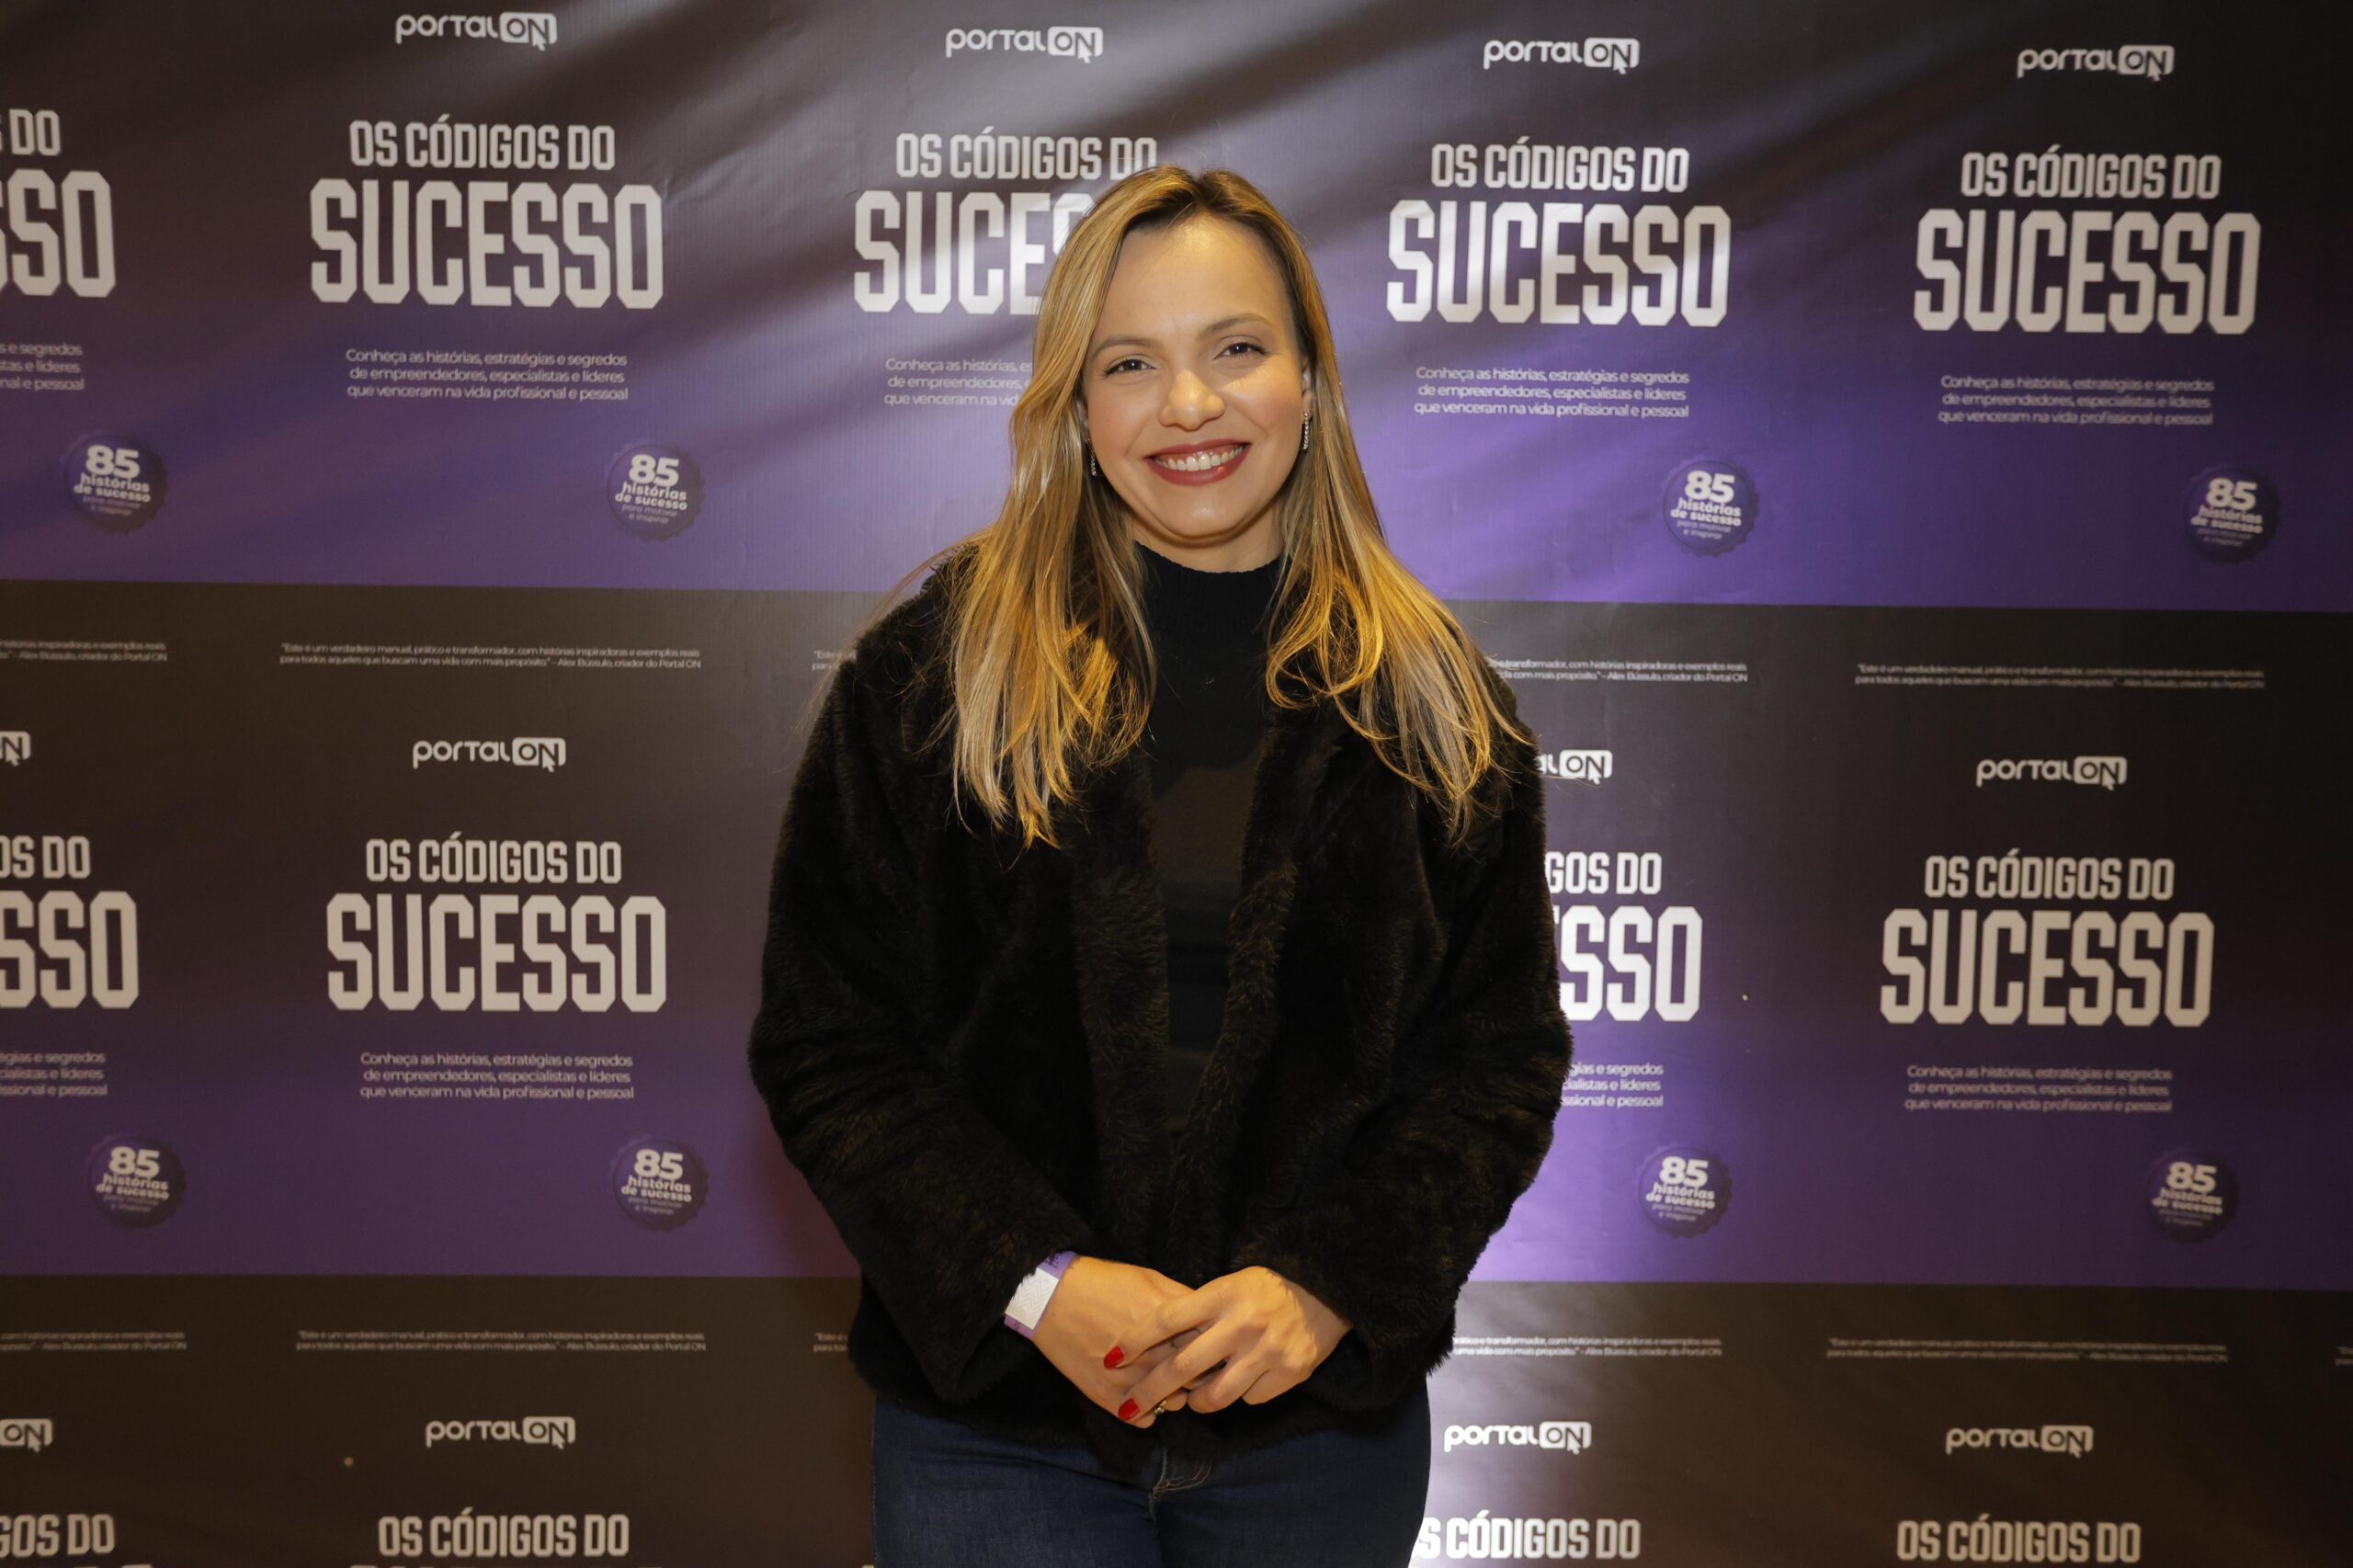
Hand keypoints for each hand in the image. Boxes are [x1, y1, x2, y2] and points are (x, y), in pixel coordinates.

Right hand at [1029, 1257, 1209, 1425]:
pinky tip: (1142, 1393)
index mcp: (1170, 1326)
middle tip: (1193, 1368)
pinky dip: (1148, 1411)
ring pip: (1173, 1403)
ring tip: (1165, 1380)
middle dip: (1198, 1374)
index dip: (1212, 1350)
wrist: (1051, 1298)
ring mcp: (1132, 1381)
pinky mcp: (1108, 1399)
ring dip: (1174, 1395)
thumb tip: (1207, 1318)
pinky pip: (1145, 1420)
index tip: (1211, 1348)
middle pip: (1195, 1379)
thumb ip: (1184, 1300)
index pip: (1210, 1349)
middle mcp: (1155, 1356)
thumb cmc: (1103, 1283)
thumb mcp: (1151, 1279)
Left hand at [1106, 1265, 1352, 1418]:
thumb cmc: (1267, 1287)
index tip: (1111, 1357)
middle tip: (1129, 1406)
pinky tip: (1242, 1382)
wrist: (1328, 1288)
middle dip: (1150, 1389)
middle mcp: (1241, 1324)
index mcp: (1222, 1295)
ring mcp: (1266, 1351)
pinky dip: (1240, 1395)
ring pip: (1215, 1395)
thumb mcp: (1230, 1285)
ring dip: (1196, 1403)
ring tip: (1192, 1401)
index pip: (1167, 1319)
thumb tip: (1160, 1345)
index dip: (1135, 1340)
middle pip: (1184, 1366)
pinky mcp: (1290, 1372)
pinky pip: (1250, 1399)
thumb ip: (1199, 1312)